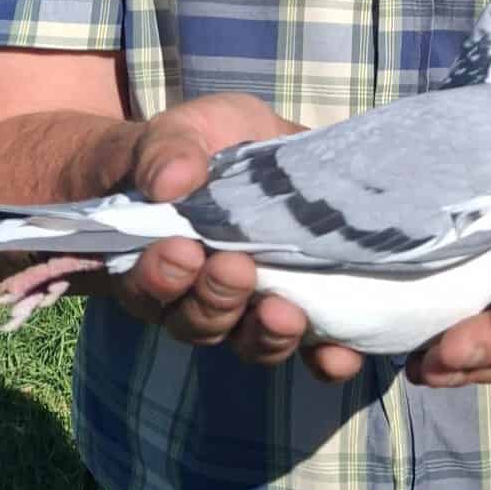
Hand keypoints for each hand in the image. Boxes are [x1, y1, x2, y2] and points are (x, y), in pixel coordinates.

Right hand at [113, 93, 318, 365]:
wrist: (236, 148)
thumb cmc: (195, 146)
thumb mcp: (178, 134)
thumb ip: (169, 152)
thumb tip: (171, 180)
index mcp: (159, 257)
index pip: (149, 283)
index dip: (162, 276)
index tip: (183, 251)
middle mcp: (197, 296)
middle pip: (200, 320)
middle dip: (217, 299)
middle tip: (237, 270)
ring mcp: (249, 308)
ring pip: (250, 340)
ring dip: (267, 333)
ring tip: (286, 314)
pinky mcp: (297, 305)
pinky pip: (307, 347)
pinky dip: (323, 356)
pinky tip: (341, 353)